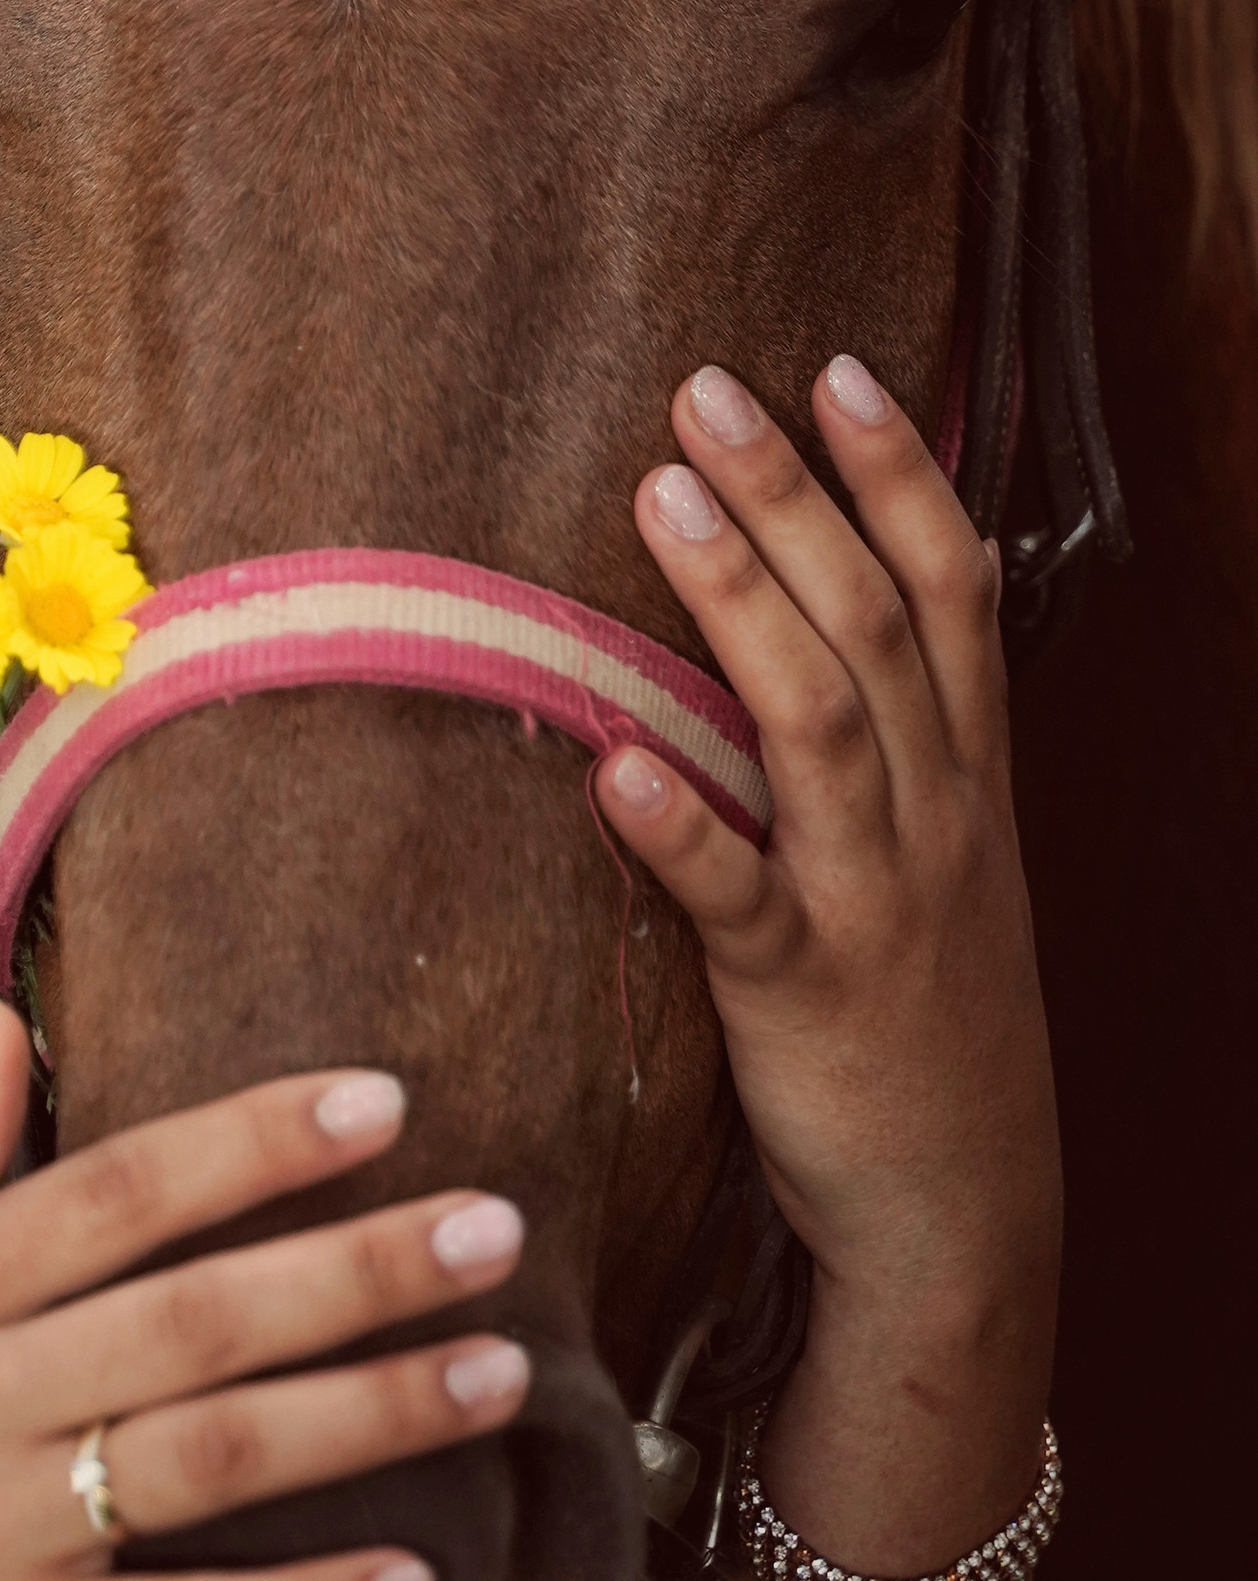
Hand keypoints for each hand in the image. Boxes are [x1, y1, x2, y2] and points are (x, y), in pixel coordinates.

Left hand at [592, 354, 1057, 1338]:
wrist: (958, 1211)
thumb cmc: (925, 1023)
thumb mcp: (938, 863)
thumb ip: (894, 748)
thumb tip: (822, 620)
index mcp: (966, 780)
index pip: (949, 592)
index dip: (898, 476)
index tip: (834, 369)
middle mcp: (931, 817)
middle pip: (873, 622)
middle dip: (797, 496)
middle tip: (706, 387)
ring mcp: (869, 899)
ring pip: (817, 722)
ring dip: (741, 602)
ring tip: (661, 498)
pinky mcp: (797, 994)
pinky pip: (737, 899)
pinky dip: (680, 830)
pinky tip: (614, 765)